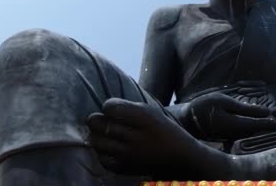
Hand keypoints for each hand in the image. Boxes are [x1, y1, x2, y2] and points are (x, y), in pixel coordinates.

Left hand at [87, 98, 219, 178]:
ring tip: (104, 134)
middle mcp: (136, 138)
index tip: (112, 108)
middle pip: (100, 125)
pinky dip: (102, 152)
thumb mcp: (150, 111)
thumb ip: (127, 107)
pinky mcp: (126, 169)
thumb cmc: (162, 129)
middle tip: (101, 120)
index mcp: (144, 118)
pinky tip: (109, 148)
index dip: (107, 106)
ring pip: (97, 142)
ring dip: (97, 136)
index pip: (111, 108)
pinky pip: (103, 159)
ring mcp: (130, 156)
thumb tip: (103, 107)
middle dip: (96, 120)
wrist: (179, 158)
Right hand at [179, 92, 275, 140]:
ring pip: (258, 133)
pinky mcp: (233, 135)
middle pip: (263, 131)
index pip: (263, 124)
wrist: (189, 120)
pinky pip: (250, 132)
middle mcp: (239, 133)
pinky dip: (261, 129)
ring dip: (271, 129)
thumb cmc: (204, 107)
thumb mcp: (223, 101)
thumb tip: (264, 112)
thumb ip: (245, 108)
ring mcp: (236, 136)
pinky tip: (269, 124)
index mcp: (237, 124)